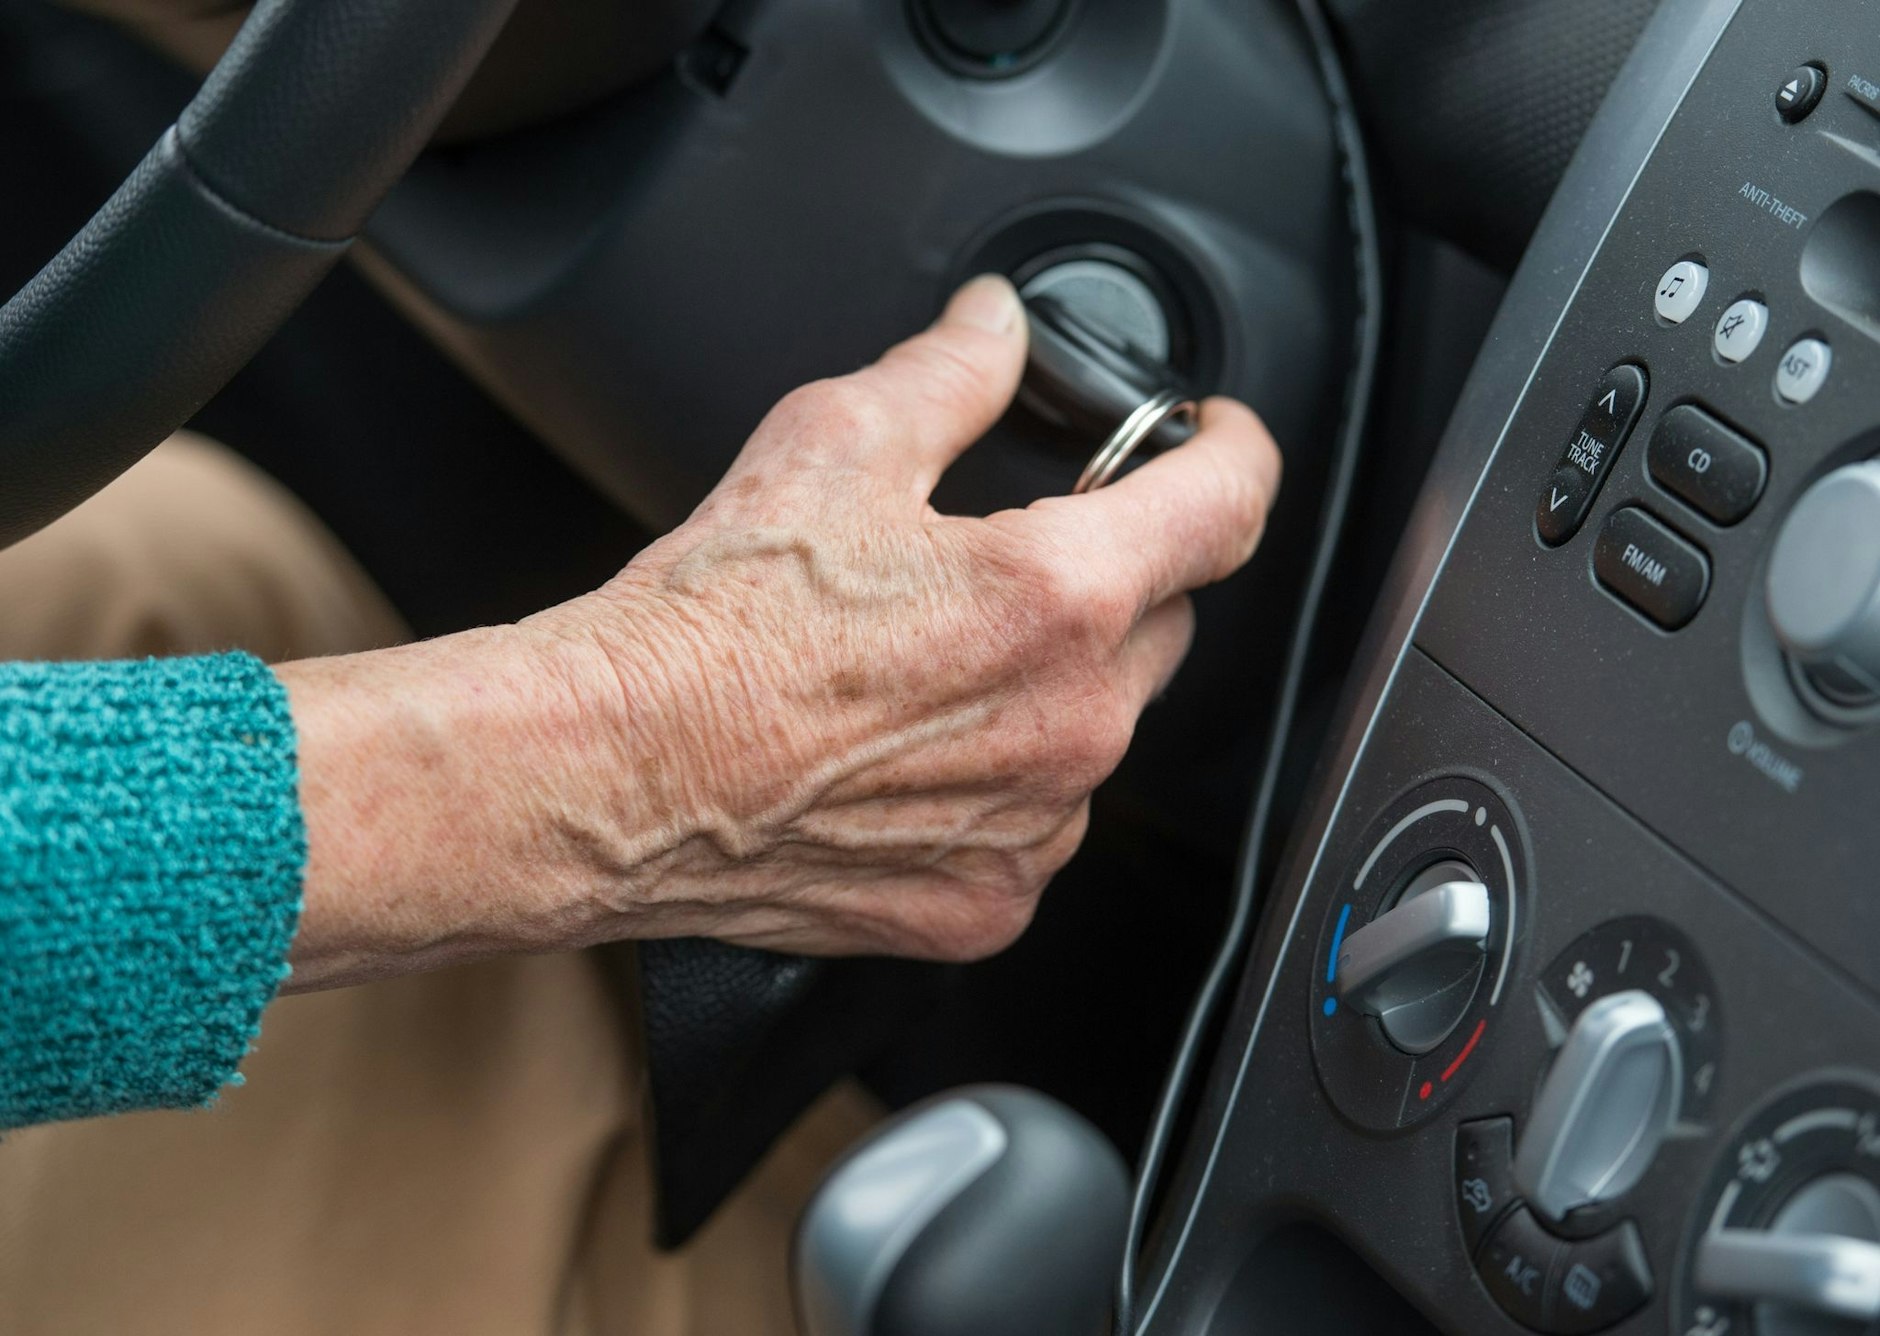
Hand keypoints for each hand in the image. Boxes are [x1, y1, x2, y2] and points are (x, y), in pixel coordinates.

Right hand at [280, 277, 1278, 987]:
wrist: (610, 776)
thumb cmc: (705, 631)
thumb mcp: (832, 446)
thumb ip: (951, 372)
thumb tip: (997, 326)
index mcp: (1054, 595)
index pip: (1225, 507)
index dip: (1232, 453)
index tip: (1214, 443)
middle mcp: (1070, 723)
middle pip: (1162, 622)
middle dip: (1110, 578)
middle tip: (997, 564)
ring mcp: (1035, 829)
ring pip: (1102, 730)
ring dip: (1054, 689)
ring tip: (924, 671)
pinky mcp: (987, 902)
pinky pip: (1041, 826)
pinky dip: (1003, 787)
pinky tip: (907, 758)